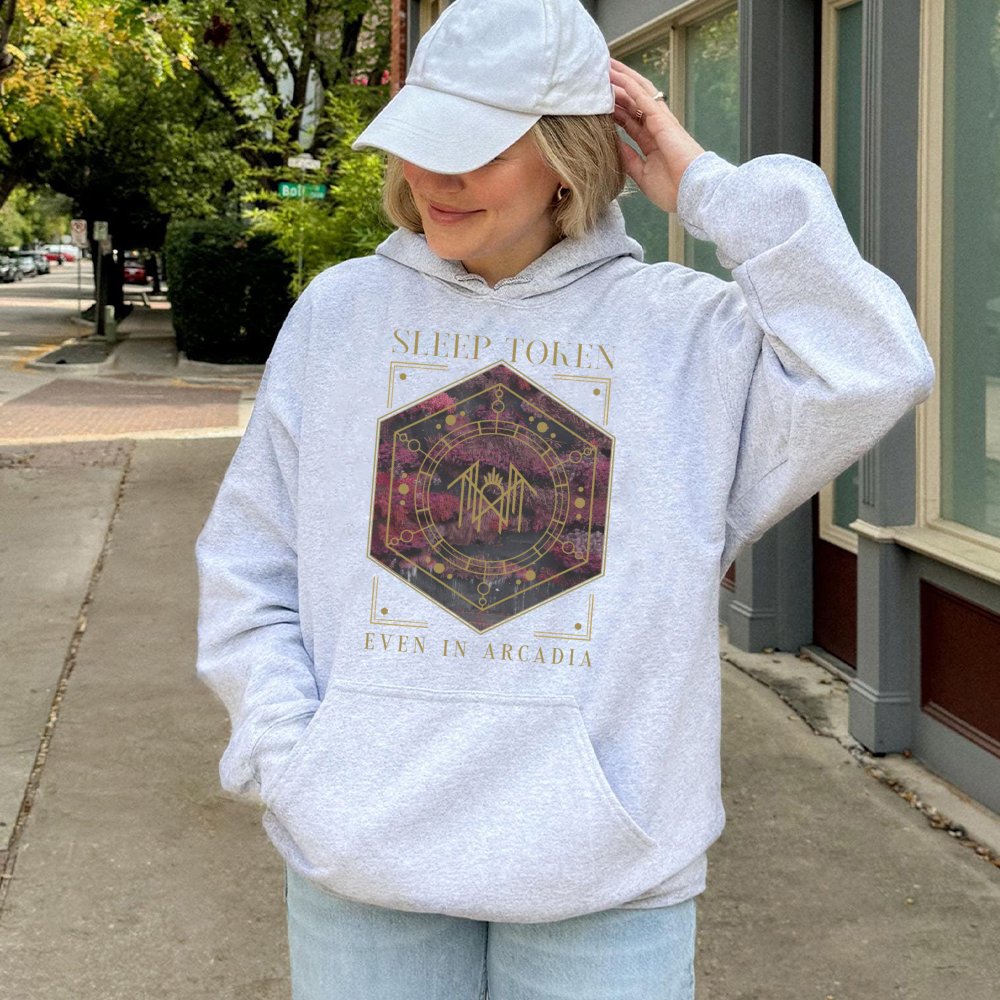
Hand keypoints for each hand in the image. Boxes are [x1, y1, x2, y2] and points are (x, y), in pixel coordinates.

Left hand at [610, 58, 705, 213]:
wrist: (691, 192)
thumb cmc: (671, 189)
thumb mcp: (641, 173)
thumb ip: (628, 158)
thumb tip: (612, 145)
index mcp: (652, 141)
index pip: (630, 118)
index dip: (614, 107)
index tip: (598, 99)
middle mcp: (656, 127)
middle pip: (633, 100)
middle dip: (617, 86)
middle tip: (599, 74)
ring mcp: (661, 122)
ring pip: (638, 93)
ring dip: (622, 79)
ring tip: (605, 66)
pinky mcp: (663, 120)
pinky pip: (644, 98)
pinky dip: (630, 86)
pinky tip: (617, 76)